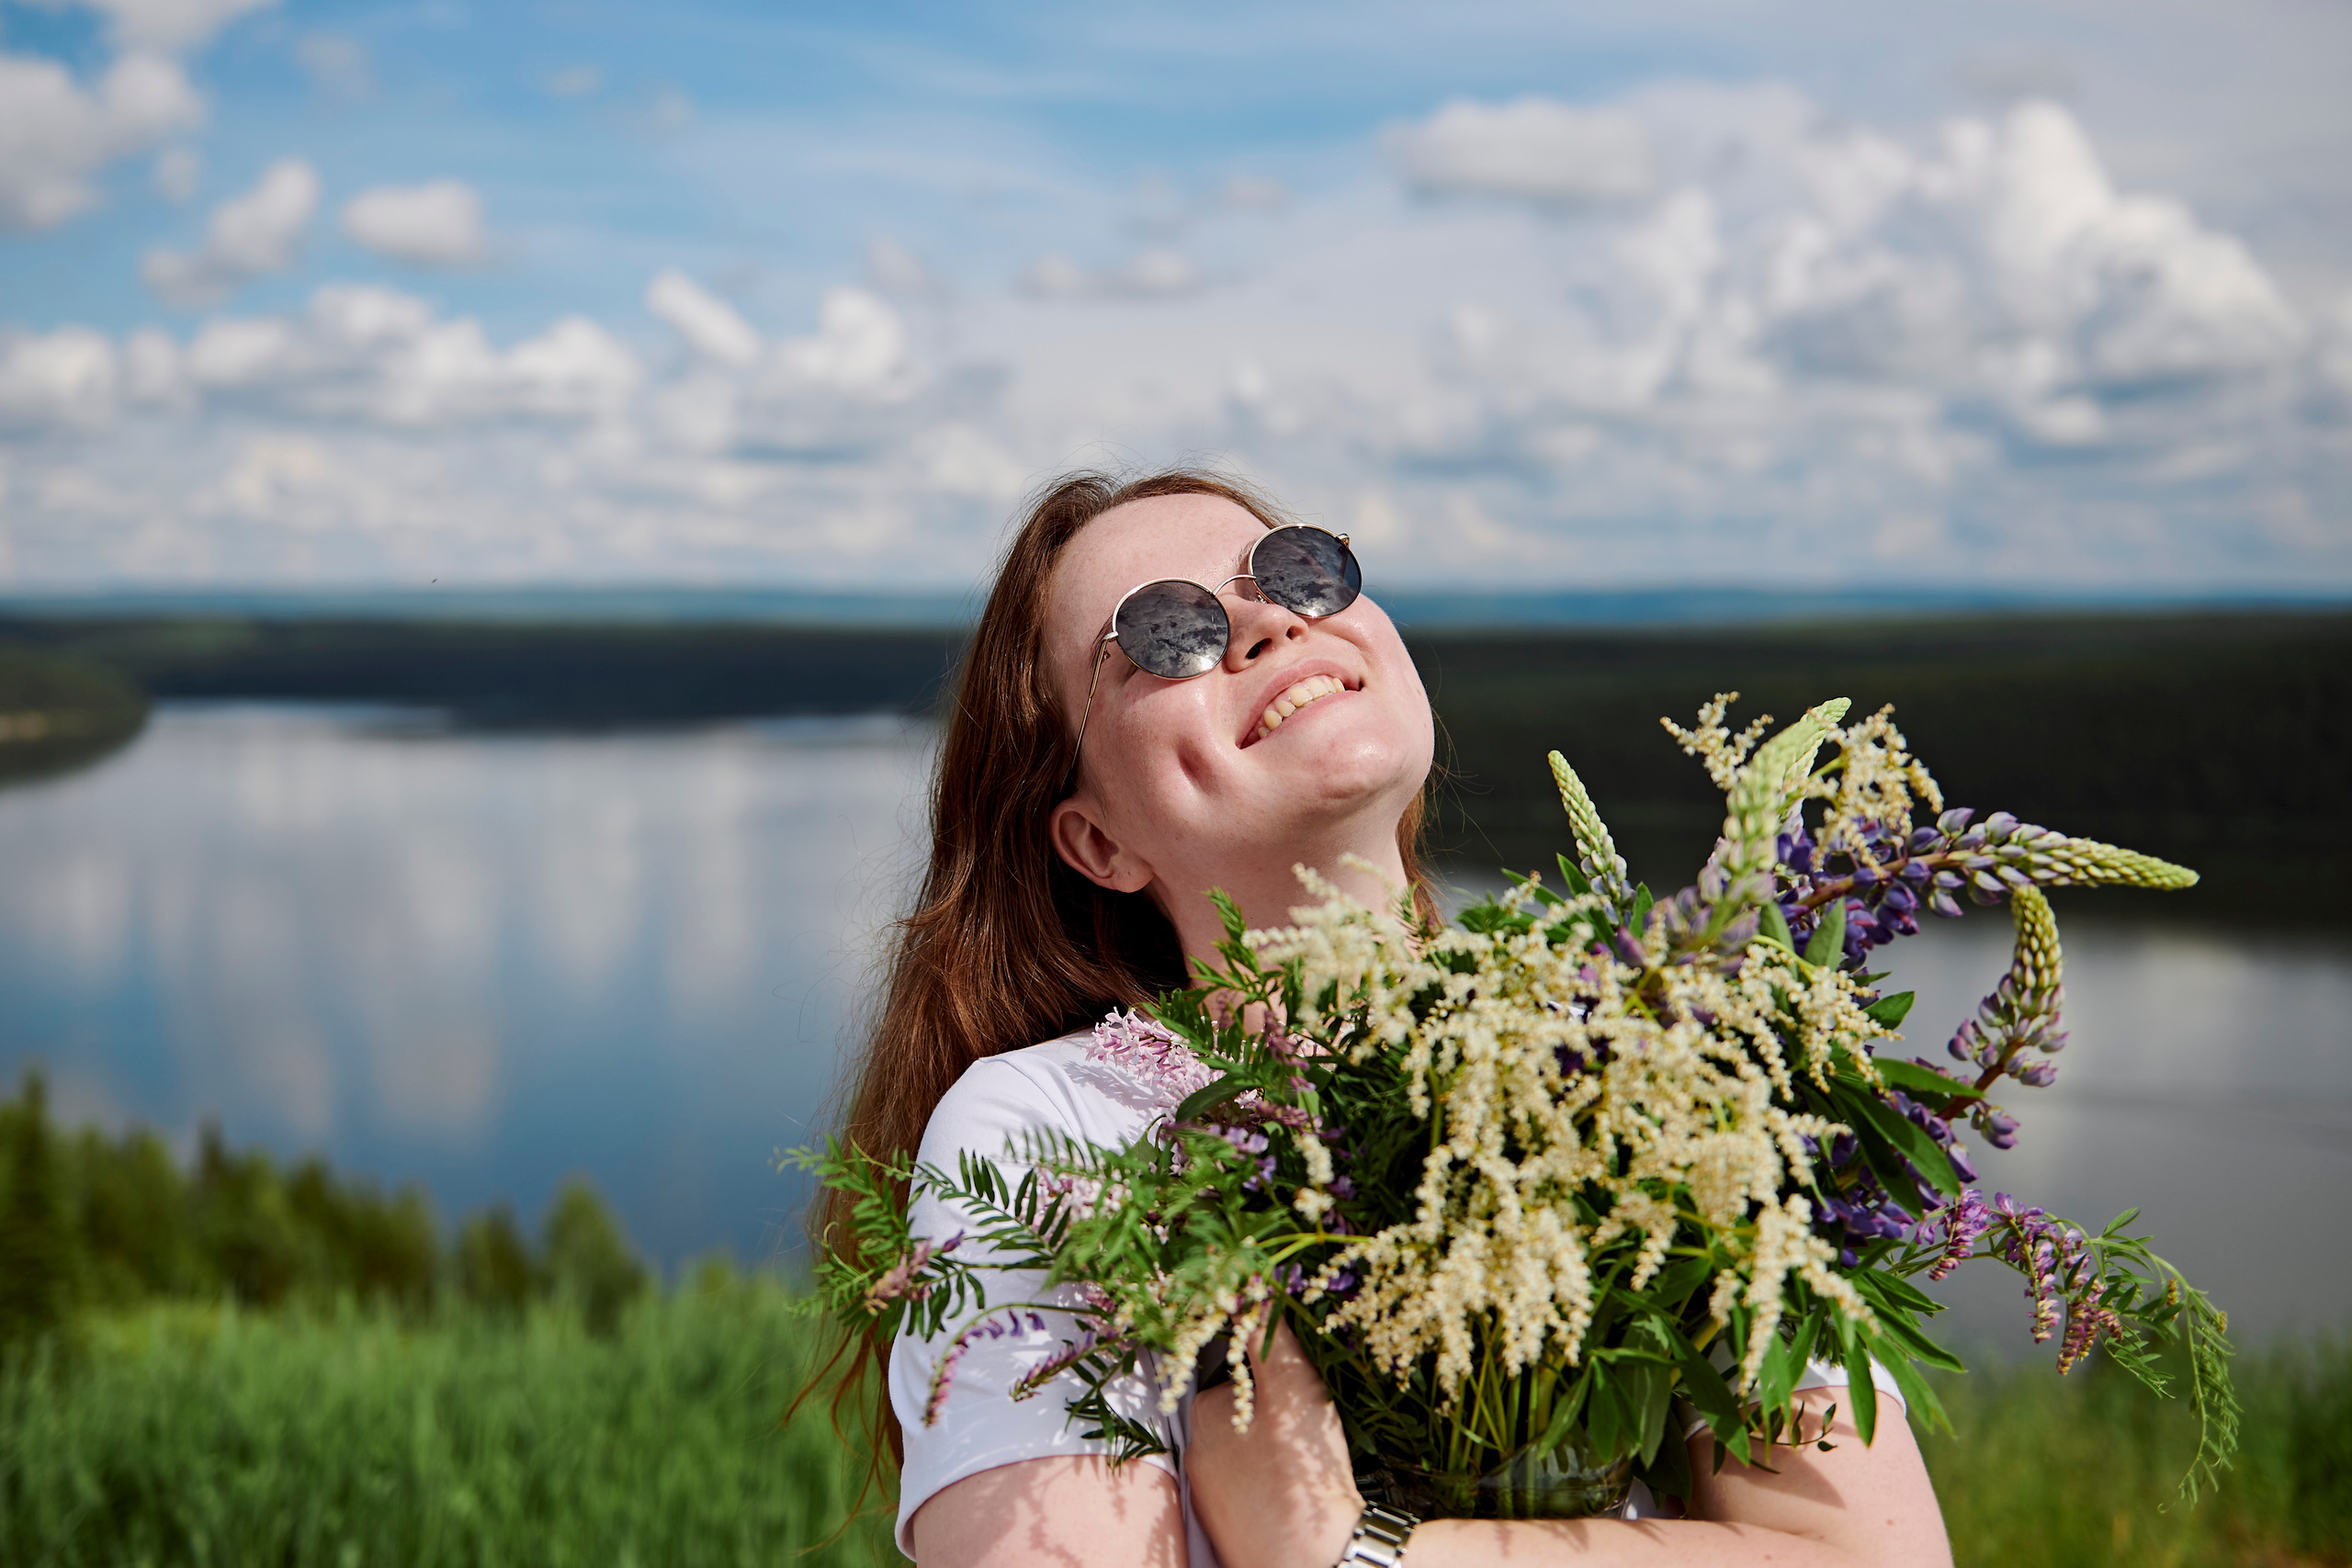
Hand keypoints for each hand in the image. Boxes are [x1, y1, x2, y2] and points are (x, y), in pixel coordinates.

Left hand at [1185, 1317, 1363, 1567]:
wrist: (1312, 1558)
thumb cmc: (1301, 1468)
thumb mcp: (1291, 1385)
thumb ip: (1267, 1333)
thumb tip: (1247, 1283)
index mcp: (1203, 1409)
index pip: (1236, 1373)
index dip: (1274, 1380)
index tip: (1299, 1400)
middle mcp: (1194, 1450)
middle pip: (1238, 1414)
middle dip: (1269, 1418)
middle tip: (1305, 1436)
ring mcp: (1207, 1492)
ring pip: (1242, 1453)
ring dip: (1269, 1453)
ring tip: (1303, 1468)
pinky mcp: (1224, 1525)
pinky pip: (1246, 1489)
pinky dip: (1268, 1487)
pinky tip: (1293, 1493)